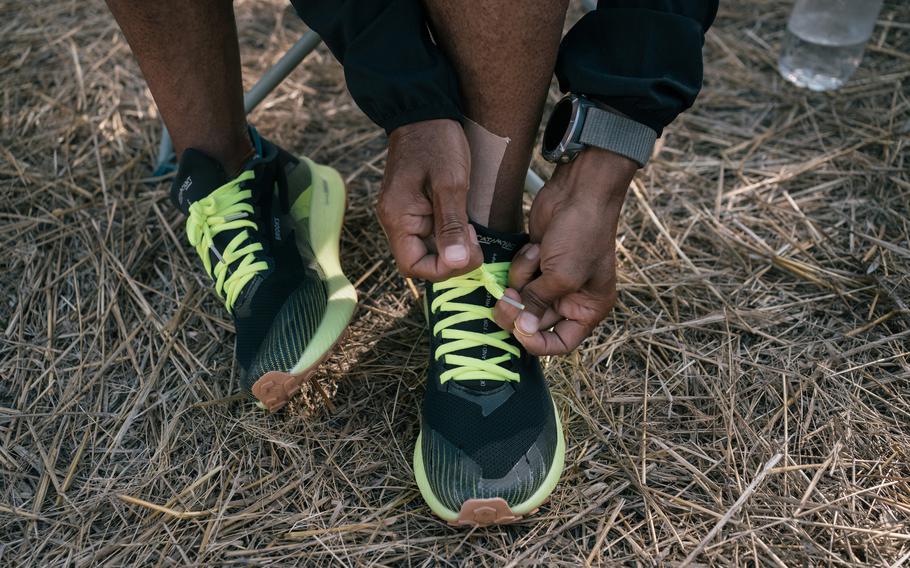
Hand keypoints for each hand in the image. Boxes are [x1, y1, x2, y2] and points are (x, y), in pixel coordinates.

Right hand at [377, 119, 482, 280]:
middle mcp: (394, 221)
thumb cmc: (436, 142)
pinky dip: (448, 236)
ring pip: (426, 250)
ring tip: (469, 227)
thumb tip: (456, 262)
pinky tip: (462, 221)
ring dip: (451, 248)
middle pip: (420, 262)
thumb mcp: (451, 183)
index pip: (414, 267)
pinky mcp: (413, 209)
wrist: (424, 111)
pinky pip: (429, 235)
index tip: (468, 250)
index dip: (444, 268)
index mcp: (398, 217)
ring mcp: (403, 215)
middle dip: (450, 259)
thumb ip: (452, 224)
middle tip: (472, 237)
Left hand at [493, 147, 635, 354]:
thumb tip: (520, 330)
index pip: (561, 343)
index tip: (519, 332)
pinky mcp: (537, 262)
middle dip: (520, 310)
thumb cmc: (581, 236)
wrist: (579, 191)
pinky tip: (535, 245)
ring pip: (522, 298)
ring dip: (523, 279)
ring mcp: (552, 279)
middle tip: (506, 299)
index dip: (537, 343)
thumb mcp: (562, 277)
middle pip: (534, 322)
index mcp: (589, 308)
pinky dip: (522, 263)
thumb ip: (538, 304)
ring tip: (537, 256)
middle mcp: (571, 298)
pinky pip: (518, 276)